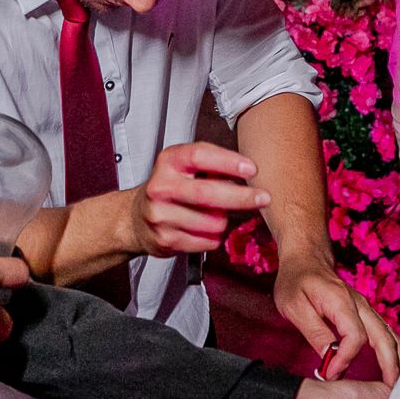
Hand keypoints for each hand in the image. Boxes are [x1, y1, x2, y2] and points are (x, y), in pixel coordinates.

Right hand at [126, 142, 270, 255]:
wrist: (136, 217)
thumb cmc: (172, 187)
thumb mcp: (185, 166)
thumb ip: (212, 165)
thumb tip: (250, 174)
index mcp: (168, 162)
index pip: (199, 156)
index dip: (228, 162)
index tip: (252, 169)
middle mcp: (161, 187)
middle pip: (207, 193)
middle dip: (241, 197)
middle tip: (264, 198)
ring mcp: (160, 215)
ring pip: (212, 222)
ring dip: (224, 220)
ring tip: (215, 214)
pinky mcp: (165, 240)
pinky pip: (207, 242)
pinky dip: (214, 237)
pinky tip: (204, 229)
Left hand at [273, 261, 399, 383]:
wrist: (306, 258)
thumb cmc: (296, 280)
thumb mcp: (294, 305)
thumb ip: (313, 331)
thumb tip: (328, 358)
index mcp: (341, 301)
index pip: (355, 336)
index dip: (345, 358)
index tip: (330, 373)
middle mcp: (360, 305)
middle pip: (384, 337)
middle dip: (391, 366)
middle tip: (391, 392)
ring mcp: (366, 308)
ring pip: (390, 335)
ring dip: (397, 360)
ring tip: (398, 386)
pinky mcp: (366, 313)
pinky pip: (385, 333)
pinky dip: (393, 351)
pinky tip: (394, 368)